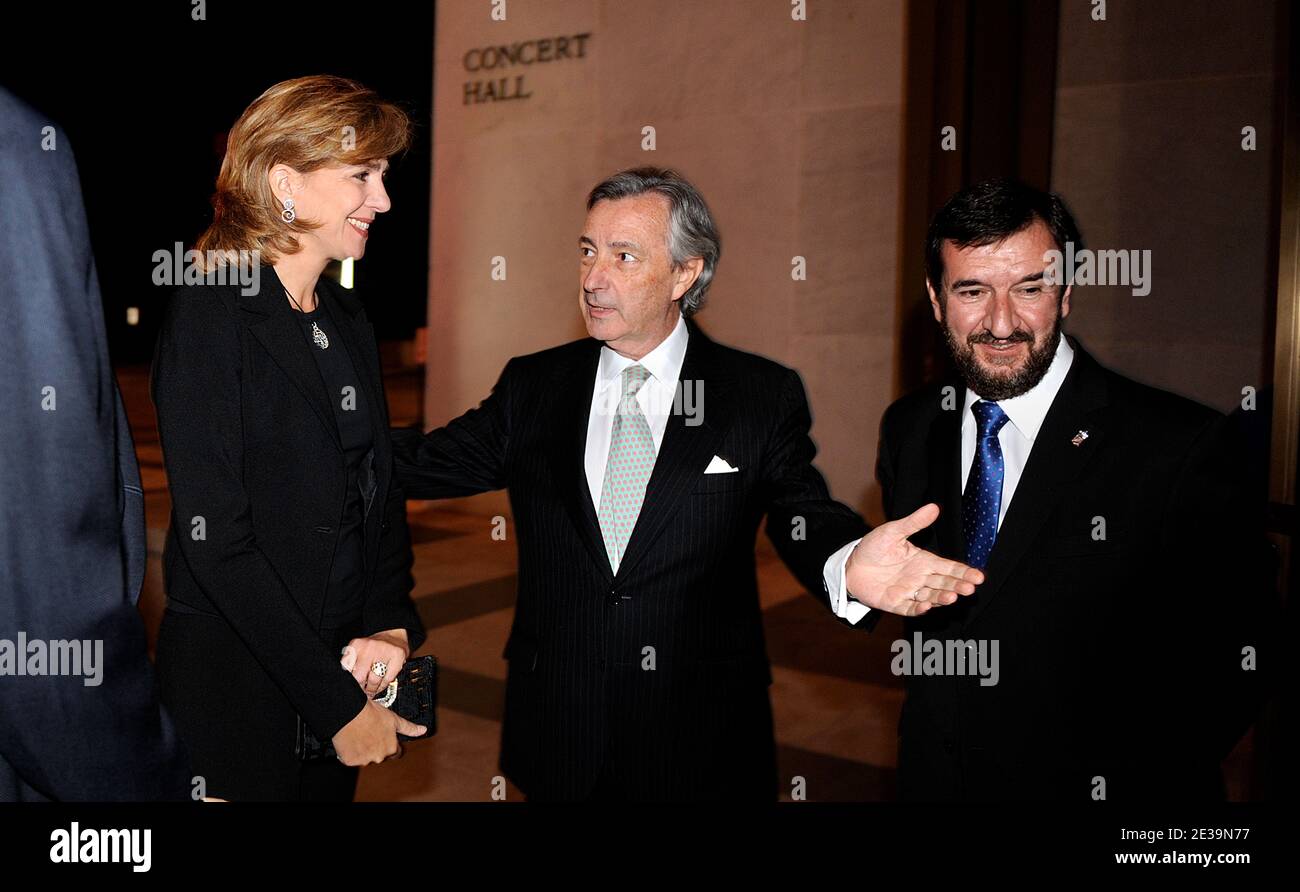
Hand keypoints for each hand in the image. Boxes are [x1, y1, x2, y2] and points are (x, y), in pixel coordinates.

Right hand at [331, 699, 427, 766]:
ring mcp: (364, 760)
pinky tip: (351, 739)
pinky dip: (350, 752)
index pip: (395, 753)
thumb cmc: (372, 714)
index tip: (384, 737)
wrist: (350, 712)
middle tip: (370, 732)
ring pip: (365, 758)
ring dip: (363, 750)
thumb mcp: (394, 719)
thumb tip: (423, 730)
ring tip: (360, 734)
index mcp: (391, 748)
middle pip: (379, 755)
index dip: (390, 744)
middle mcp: (379, 757)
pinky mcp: (350, 761)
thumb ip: (409, 728)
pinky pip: (351, 758)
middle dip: (375, 747)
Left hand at [346, 629, 409, 695]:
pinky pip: (387, 679)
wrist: (394, 637)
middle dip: (360, 688)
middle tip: (362, 691)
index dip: (349, 680)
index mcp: (356, 645)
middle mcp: (369, 646)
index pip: (346, 668)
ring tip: (371, 691)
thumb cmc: (374, 648)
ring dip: (372, 690)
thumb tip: (349, 684)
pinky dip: (383, 686)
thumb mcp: (358, 652)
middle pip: (359, 677)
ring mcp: (384, 650)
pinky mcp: (397, 656)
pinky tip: (381, 685)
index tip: (352, 686)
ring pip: (374, 681)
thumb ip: (351, 664)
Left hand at [844, 503, 983, 616]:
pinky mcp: (895, 603)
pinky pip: (909, 608)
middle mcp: (920, 578)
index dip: (964, 572)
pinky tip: (925, 606)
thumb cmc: (874, 547)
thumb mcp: (894, 531)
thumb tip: (933, 507)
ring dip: (942, 598)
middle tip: (970, 588)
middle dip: (958, 586)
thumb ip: (914, 523)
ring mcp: (909, 592)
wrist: (851, 564)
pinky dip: (918, 609)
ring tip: (952, 596)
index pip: (949, 568)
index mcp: (924, 561)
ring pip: (930, 597)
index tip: (978, 576)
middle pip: (944, 583)